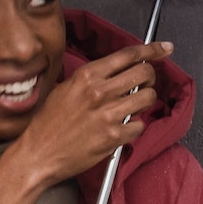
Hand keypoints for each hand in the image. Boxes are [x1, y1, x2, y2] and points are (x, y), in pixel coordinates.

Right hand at [4, 43, 171, 187]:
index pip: (128, 55)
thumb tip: (115, 73)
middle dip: (149, 77)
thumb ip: (90, 79)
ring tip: (132, 107)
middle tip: (144, 84)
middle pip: (144, 73)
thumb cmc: (47, 124)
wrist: (38, 154)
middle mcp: (99, 91)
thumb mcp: (64, 89)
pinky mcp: (114, 136)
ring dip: (144, 101)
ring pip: (148, 97)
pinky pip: (140, 125)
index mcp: (87, 76)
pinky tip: (120, 128)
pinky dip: (134, 127)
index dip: (151, 50)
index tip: (164, 49)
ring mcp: (108, 114)